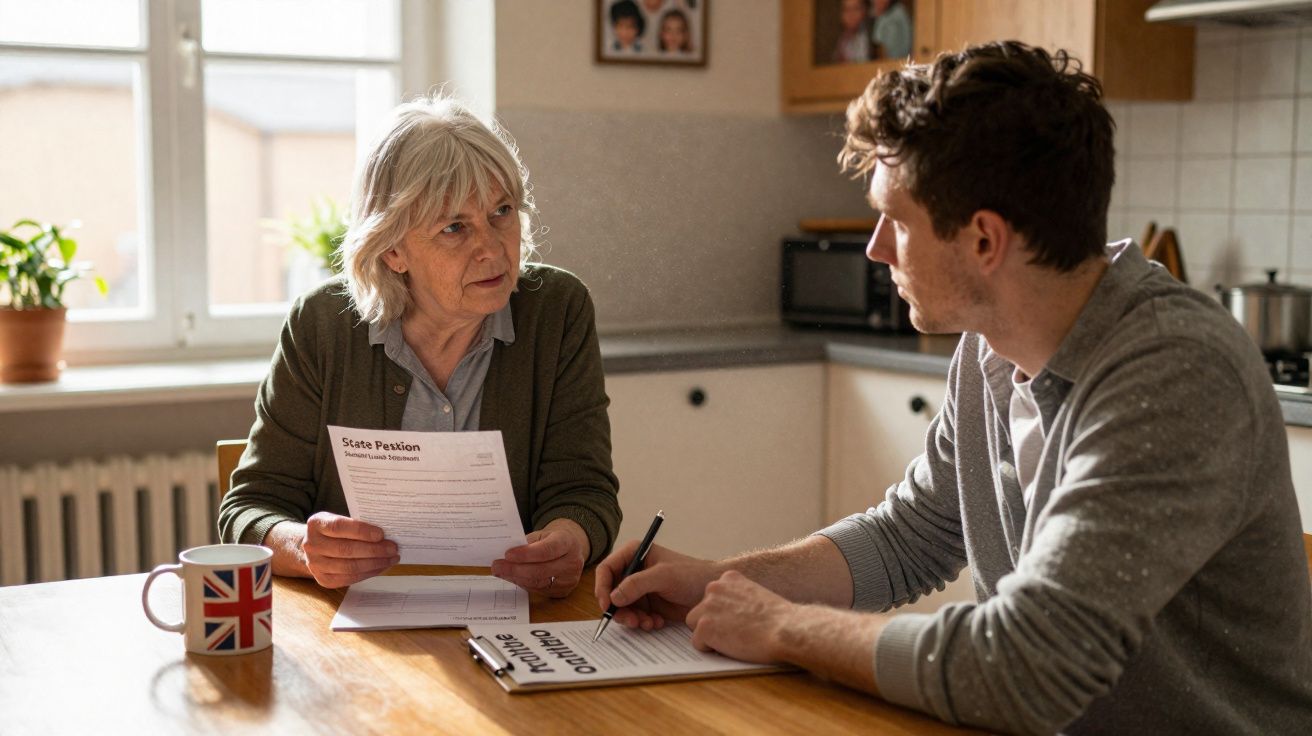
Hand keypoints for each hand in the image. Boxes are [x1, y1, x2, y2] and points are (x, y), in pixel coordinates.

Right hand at [299, 512, 398, 588]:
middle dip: (374, 550)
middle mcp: (312, 545)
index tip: (381, 534)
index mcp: (316, 524)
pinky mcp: (324, 579)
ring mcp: (316, 564)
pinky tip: (381, 566)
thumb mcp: (340, 520)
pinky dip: (369, 573)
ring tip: (391, 558)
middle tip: (392, 548)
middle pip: (346, 549)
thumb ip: (356, 524)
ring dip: (375, 563)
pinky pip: (350, 578)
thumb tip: (385, 534)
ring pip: (350, 567)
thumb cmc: (334, 531)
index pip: (339, 527)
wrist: (315, 547)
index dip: (361, 531)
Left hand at [492, 519, 587, 597]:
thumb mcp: (542, 534)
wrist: (571, 550)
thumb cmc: (552, 540)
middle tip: (497, 566)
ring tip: (500, 572)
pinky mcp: (563, 591)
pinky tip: (512, 577)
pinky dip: (523, 583)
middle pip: (541, 570)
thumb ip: (527, 543)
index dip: (526, 554)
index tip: (508, 554)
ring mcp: (569, 580)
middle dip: (516, 569)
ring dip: (516, 578)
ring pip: (538, 582)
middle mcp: (572, 562)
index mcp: (568, 542)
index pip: (547, 550)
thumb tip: (505, 556)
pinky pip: (538, 590)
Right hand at [594, 541, 719, 629]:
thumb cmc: (691, 575)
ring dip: (632, 618)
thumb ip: (637, 584)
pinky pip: (635, 616)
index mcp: (634, 554)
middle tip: (631, 621)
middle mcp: (634, 571)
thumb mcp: (663, 576)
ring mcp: (640, 589)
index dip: (602, 587)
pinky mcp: (648, 604)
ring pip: (622, 607)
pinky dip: (643, 622)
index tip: (607, 605)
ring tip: (648, 623)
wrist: (711, 592)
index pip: (607, 569)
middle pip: (611, 592)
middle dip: (619, 609)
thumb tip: (613, 597)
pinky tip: (657, 622)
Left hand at [685, 570, 795, 663]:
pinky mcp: (704, 627)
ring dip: (709, 636)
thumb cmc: (778, 619)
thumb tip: (725, 614)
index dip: (723, 613)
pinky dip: (711, 650)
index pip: (713, 597)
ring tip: (733, 640)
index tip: (738, 620)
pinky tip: (732, 647)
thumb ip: (737, 599)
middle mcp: (714, 588)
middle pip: (699, 610)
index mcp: (728, 578)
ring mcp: (707, 607)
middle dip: (712, 623)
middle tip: (735, 633)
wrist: (787, 630)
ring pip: (695, 625)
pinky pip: (697, 643)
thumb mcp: (756, 596)